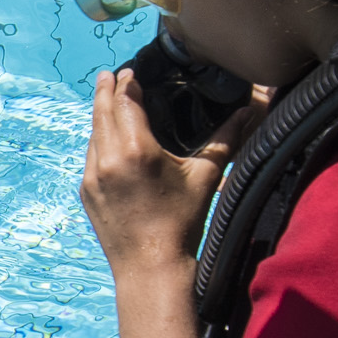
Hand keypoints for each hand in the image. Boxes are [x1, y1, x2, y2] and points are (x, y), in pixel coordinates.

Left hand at [80, 67, 252, 277]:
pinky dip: (97, 141)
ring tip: (107, 102)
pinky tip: (105, 138)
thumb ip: (227, 138)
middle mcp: (108, 158)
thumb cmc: (182, 222)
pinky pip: (89, 156)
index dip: (126, 83)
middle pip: (101, 111)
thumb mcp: (206, 176)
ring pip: (93, 134)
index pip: (124, 101)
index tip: (130, 71)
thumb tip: (251, 110)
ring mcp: (92, 176)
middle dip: (106, 90)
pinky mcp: (85, 191)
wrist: (151, 266)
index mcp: (137, 150)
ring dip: (100, 115)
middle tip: (109, 74)